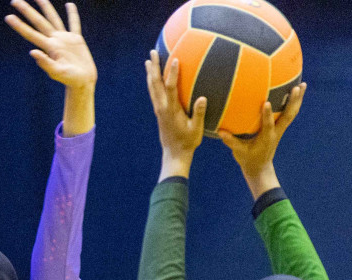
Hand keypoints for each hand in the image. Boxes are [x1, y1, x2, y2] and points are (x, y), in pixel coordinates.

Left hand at [6, 1, 95, 90]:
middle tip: (14, 0)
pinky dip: (72, 15)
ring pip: (53, 19)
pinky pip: (74, 24)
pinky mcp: (76, 40)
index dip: (20, 26)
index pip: (31, 34)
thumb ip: (45, 63)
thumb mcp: (57, 73)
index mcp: (49, 47)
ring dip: (46, 7)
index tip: (8, 16)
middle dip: (27, 11)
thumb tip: (32, 52)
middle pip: (39, 22)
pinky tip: (69, 5)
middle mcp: (54, 40)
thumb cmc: (69, 80)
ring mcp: (64, 39)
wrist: (82, 82)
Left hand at [144, 52, 207, 179]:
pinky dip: (152, 82)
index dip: (172, 73)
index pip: (171, 88)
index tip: (175, 59)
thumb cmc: (188, 142)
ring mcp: (158, 109)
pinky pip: (153, 93)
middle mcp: (162, 107)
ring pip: (152, 87)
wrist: (175, 154)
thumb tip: (202, 97)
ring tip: (148, 60)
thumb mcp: (196, 129)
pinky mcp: (158, 111)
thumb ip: (198, 114)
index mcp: (171, 110)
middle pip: (155, 84)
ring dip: (150, 72)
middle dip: (154, 67)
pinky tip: (152, 76)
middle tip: (153, 52)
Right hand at [220, 82, 306, 198]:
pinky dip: (294, 103)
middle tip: (297, 87)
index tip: (266, 102)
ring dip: (298, 99)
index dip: (267, 114)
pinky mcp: (280, 128)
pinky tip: (296, 91)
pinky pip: (289, 114)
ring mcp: (280, 129)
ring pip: (292, 113)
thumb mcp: (239, 152)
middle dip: (293, 102)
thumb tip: (220, 132)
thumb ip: (231, 142)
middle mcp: (276, 132)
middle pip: (288, 116)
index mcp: (266, 138)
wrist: (260, 168)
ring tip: (302, 84)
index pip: (268, 125)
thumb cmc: (248, 159)